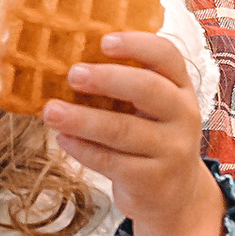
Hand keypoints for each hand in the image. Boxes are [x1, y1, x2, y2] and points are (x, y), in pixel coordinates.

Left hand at [46, 32, 223, 235]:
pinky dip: (83, 149)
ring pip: (123, 130)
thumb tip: (66, 59)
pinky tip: (62, 138)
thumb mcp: (152, 108)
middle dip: (107, 79)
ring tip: (51, 111)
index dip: (137, 44)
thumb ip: (125, 85)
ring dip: (83, 119)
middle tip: (72, 74)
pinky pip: (112, 162)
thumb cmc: (151, 137)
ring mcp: (171, 150)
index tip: (104, 41)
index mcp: (180, 87)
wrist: (175, 195)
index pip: (167, 56)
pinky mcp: (152, 180)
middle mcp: (183, 115)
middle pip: (148, 89)